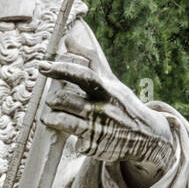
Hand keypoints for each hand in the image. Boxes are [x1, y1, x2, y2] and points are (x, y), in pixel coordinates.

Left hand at [39, 56, 175, 184]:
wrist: (146, 137)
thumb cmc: (122, 104)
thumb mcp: (111, 82)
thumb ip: (90, 60)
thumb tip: (68, 39)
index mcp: (107, 89)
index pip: (83, 76)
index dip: (62, 70)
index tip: (42, 66)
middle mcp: (103, 109)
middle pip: (64, 100)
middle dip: (52, 100)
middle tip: (52, 101)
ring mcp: (98, 129)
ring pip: (61, 122)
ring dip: (51, 118)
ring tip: (50, 116)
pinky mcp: (94, 148)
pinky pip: (72, 142)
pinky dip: (71, 138)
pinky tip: (76, 136)